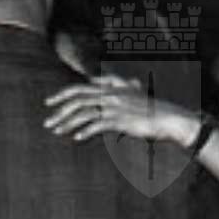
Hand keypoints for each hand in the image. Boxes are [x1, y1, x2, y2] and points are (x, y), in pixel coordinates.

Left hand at [42, 77, 193, 147]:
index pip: (79, 88)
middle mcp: (110, 95)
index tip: (49, 102)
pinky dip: (86, 131)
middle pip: (77, 100)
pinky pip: (98, 125)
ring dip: (68, 123)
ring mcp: (115, 107)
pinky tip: (77, 138)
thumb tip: (104, 79)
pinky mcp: (121, 120)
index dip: (62, 94)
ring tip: (57, 131)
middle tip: (48, 122)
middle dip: (59, 110)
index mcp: (111, 88)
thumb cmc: (153, 108)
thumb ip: (120, 83)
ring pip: (84, 113)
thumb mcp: (135, 92)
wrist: (170, 118)